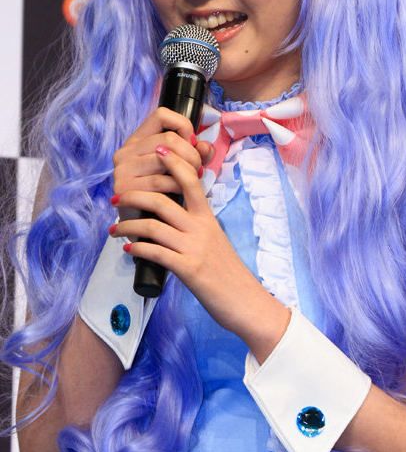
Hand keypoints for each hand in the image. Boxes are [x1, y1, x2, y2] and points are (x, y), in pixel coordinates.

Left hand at [110, 147, 290, 354]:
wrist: (246, 301)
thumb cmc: (227, 271)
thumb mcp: (214, 238)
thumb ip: (196, 223)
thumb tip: (173, 212)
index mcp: (207, 217)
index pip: (191, 180)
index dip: (173, 163)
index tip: (156, 150)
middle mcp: (200, 228)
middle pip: (163, 200)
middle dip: (134, 196)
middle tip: (116, 197)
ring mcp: (194, 248)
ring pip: (153, 226)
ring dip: (128, 226)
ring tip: (114, 230)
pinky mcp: (188, 270)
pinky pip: (156, 253)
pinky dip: (138, 249)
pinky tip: (128, 250)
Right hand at [111, 106, 212, 224]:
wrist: (144, 227)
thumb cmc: (163, 194)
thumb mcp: (180, 168)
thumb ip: (196, 153)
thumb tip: (205, 146)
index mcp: (137, 140)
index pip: (161, 114)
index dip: (183, 125)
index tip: (192, 143)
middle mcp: (126, 151)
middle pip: (169, 138)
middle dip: (192, 154)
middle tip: (198, 169)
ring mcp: (122, 169)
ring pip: (166, 159)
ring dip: (187, 171)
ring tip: (192, 181)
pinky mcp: (125, 188)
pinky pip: (161, 181)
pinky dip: (177, 187)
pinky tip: (181, 193)